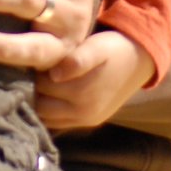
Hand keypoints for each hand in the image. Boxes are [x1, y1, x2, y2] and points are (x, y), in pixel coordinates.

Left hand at [35, 30, 153, 131]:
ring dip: (40, 102)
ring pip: (47, 118)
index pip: (40, 87)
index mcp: (82, 93)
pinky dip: (50, 112)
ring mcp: (86, 120)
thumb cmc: (113, 49)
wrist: (139, 60)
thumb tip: (54, 75)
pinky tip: (49, 94)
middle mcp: (83, 112)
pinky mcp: (89, 122)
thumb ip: (77, 60)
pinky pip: (59, 123)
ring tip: (40, 82)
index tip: (31, 61)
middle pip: (41, 106)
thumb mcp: (97, 48)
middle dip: (33, 90)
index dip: (32, 73)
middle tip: (32, 72)